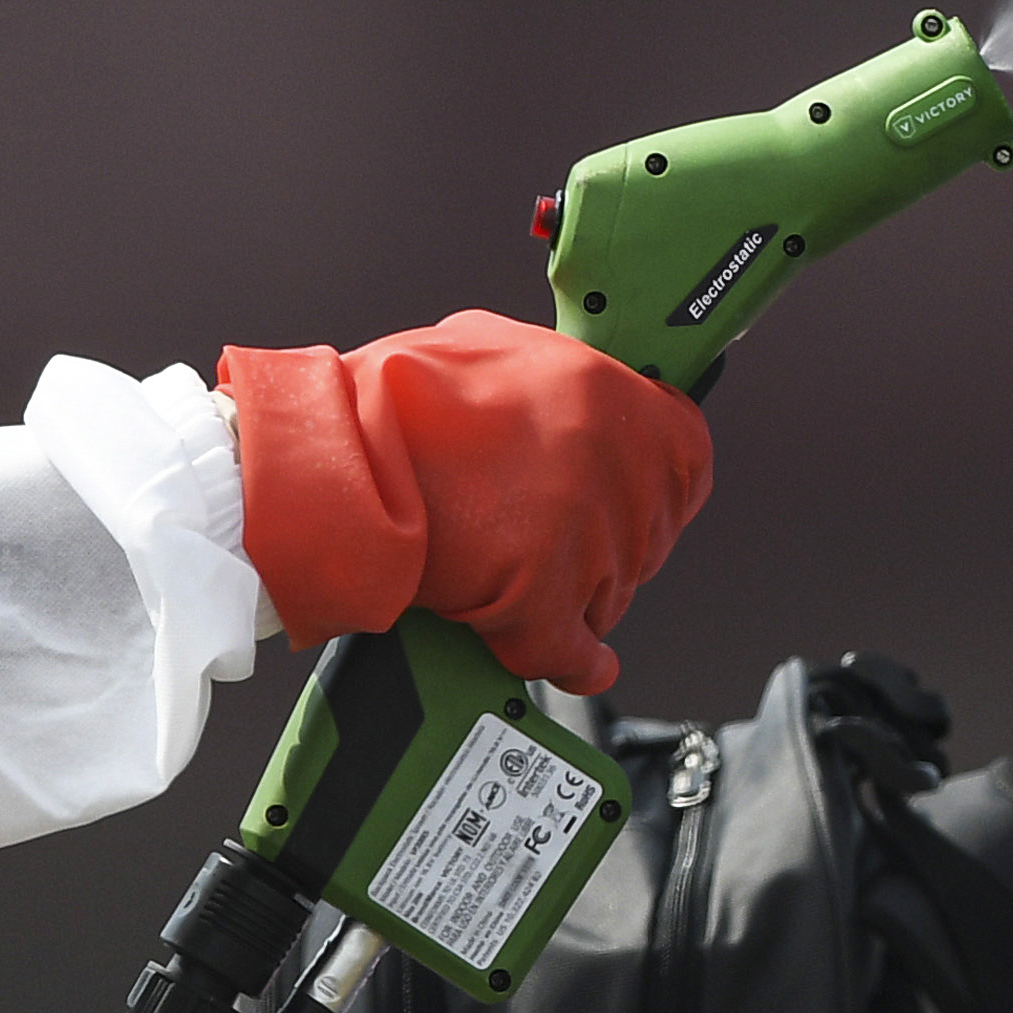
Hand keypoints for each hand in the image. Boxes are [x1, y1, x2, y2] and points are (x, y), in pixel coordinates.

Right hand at [217, 311, 713, 691]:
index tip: (628, 499)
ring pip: (612, 591)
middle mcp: (613, 462)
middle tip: (552, 542)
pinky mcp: (542, 598)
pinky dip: (574, 661)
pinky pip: (576, 648)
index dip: (652, 487)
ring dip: (580, 596)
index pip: (685, 460)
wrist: (328, 459)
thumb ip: (553, 381)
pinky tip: (574, 661)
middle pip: (647, 534)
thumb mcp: (489, 350)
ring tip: (523, 580)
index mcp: (608, 395)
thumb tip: (573, 399)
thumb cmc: (386, 403)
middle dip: (607, 546)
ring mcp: (584, 535)